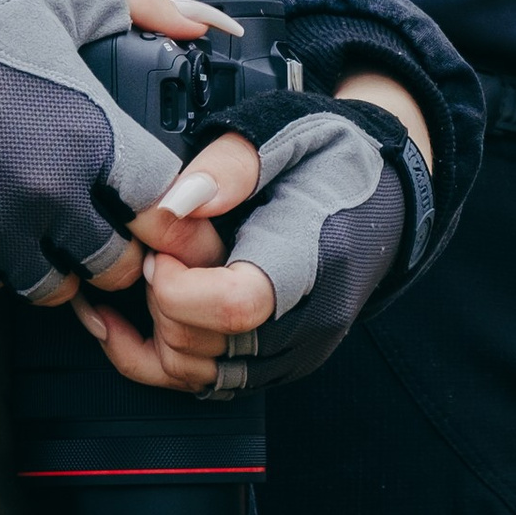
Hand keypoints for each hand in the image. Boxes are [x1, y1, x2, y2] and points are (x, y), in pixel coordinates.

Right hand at [0, 0, 189, 301]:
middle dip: (114, 249)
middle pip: (116, 263)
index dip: (163, 203)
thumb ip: (140, 5)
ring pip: (56, 290)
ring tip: (46, 236)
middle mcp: (55, 194)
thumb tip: (202, 26)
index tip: (144, 196)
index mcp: (92, 133)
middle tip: (100, 227)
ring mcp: (1, 229)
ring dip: (58, 268)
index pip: (165, 204)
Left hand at [84, 73, 434, 394]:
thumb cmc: (333, 155)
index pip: (235, 308)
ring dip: (154, 328)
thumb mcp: (283, 132)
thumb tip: (174, 204)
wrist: (385, 188)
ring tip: (152, 272)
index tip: (161, 245)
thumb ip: (228, 165)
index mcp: (311, 260)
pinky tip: (130, 319)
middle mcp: (306, 321)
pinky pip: (205, 382)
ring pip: (196, 374)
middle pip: (205, 347)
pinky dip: (158, 356)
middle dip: (159, 297)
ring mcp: (292, 350)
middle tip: (156, 247)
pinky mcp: (276, 363)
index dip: (178, 284)